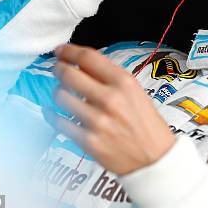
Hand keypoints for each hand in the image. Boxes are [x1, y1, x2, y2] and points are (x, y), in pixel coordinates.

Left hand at [43, 43, 174, 174]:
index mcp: (124, 83)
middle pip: (69, 74)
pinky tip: (54, 112)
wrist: (154, 157)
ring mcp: (97, 121)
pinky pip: (59, 122)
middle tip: (58, 68)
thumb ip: (110, 78)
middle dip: (59, 68)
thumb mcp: (135, 92)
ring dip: (58, 92)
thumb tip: (82, 64)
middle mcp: (110, 99)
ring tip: (63, 93)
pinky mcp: (88, 141)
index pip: (88, 57)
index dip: (69, 51)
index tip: (61, 50)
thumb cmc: (146, 124)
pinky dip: (53, 114)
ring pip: (60, 96)